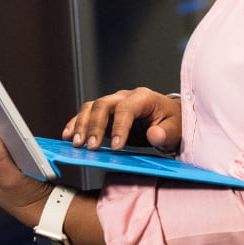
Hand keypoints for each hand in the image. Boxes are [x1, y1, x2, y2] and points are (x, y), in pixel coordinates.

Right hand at [62, 87, 180, 152]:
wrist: (169, 120)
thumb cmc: (173, 124)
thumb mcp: (176, 130)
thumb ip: (166, 133)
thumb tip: (154, 134)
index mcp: (143, 97)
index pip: (126, 108)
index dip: (120, 127)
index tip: (116, 147)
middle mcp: (124, 97)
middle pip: (103, 105)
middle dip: (94, 126)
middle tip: (90, 147)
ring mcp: (113, 104)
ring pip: (91, 107)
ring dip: (81, 125)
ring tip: (76, 144)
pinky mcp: (105, 114)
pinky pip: (86, 114)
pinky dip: (75, 124)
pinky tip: (67, 135)